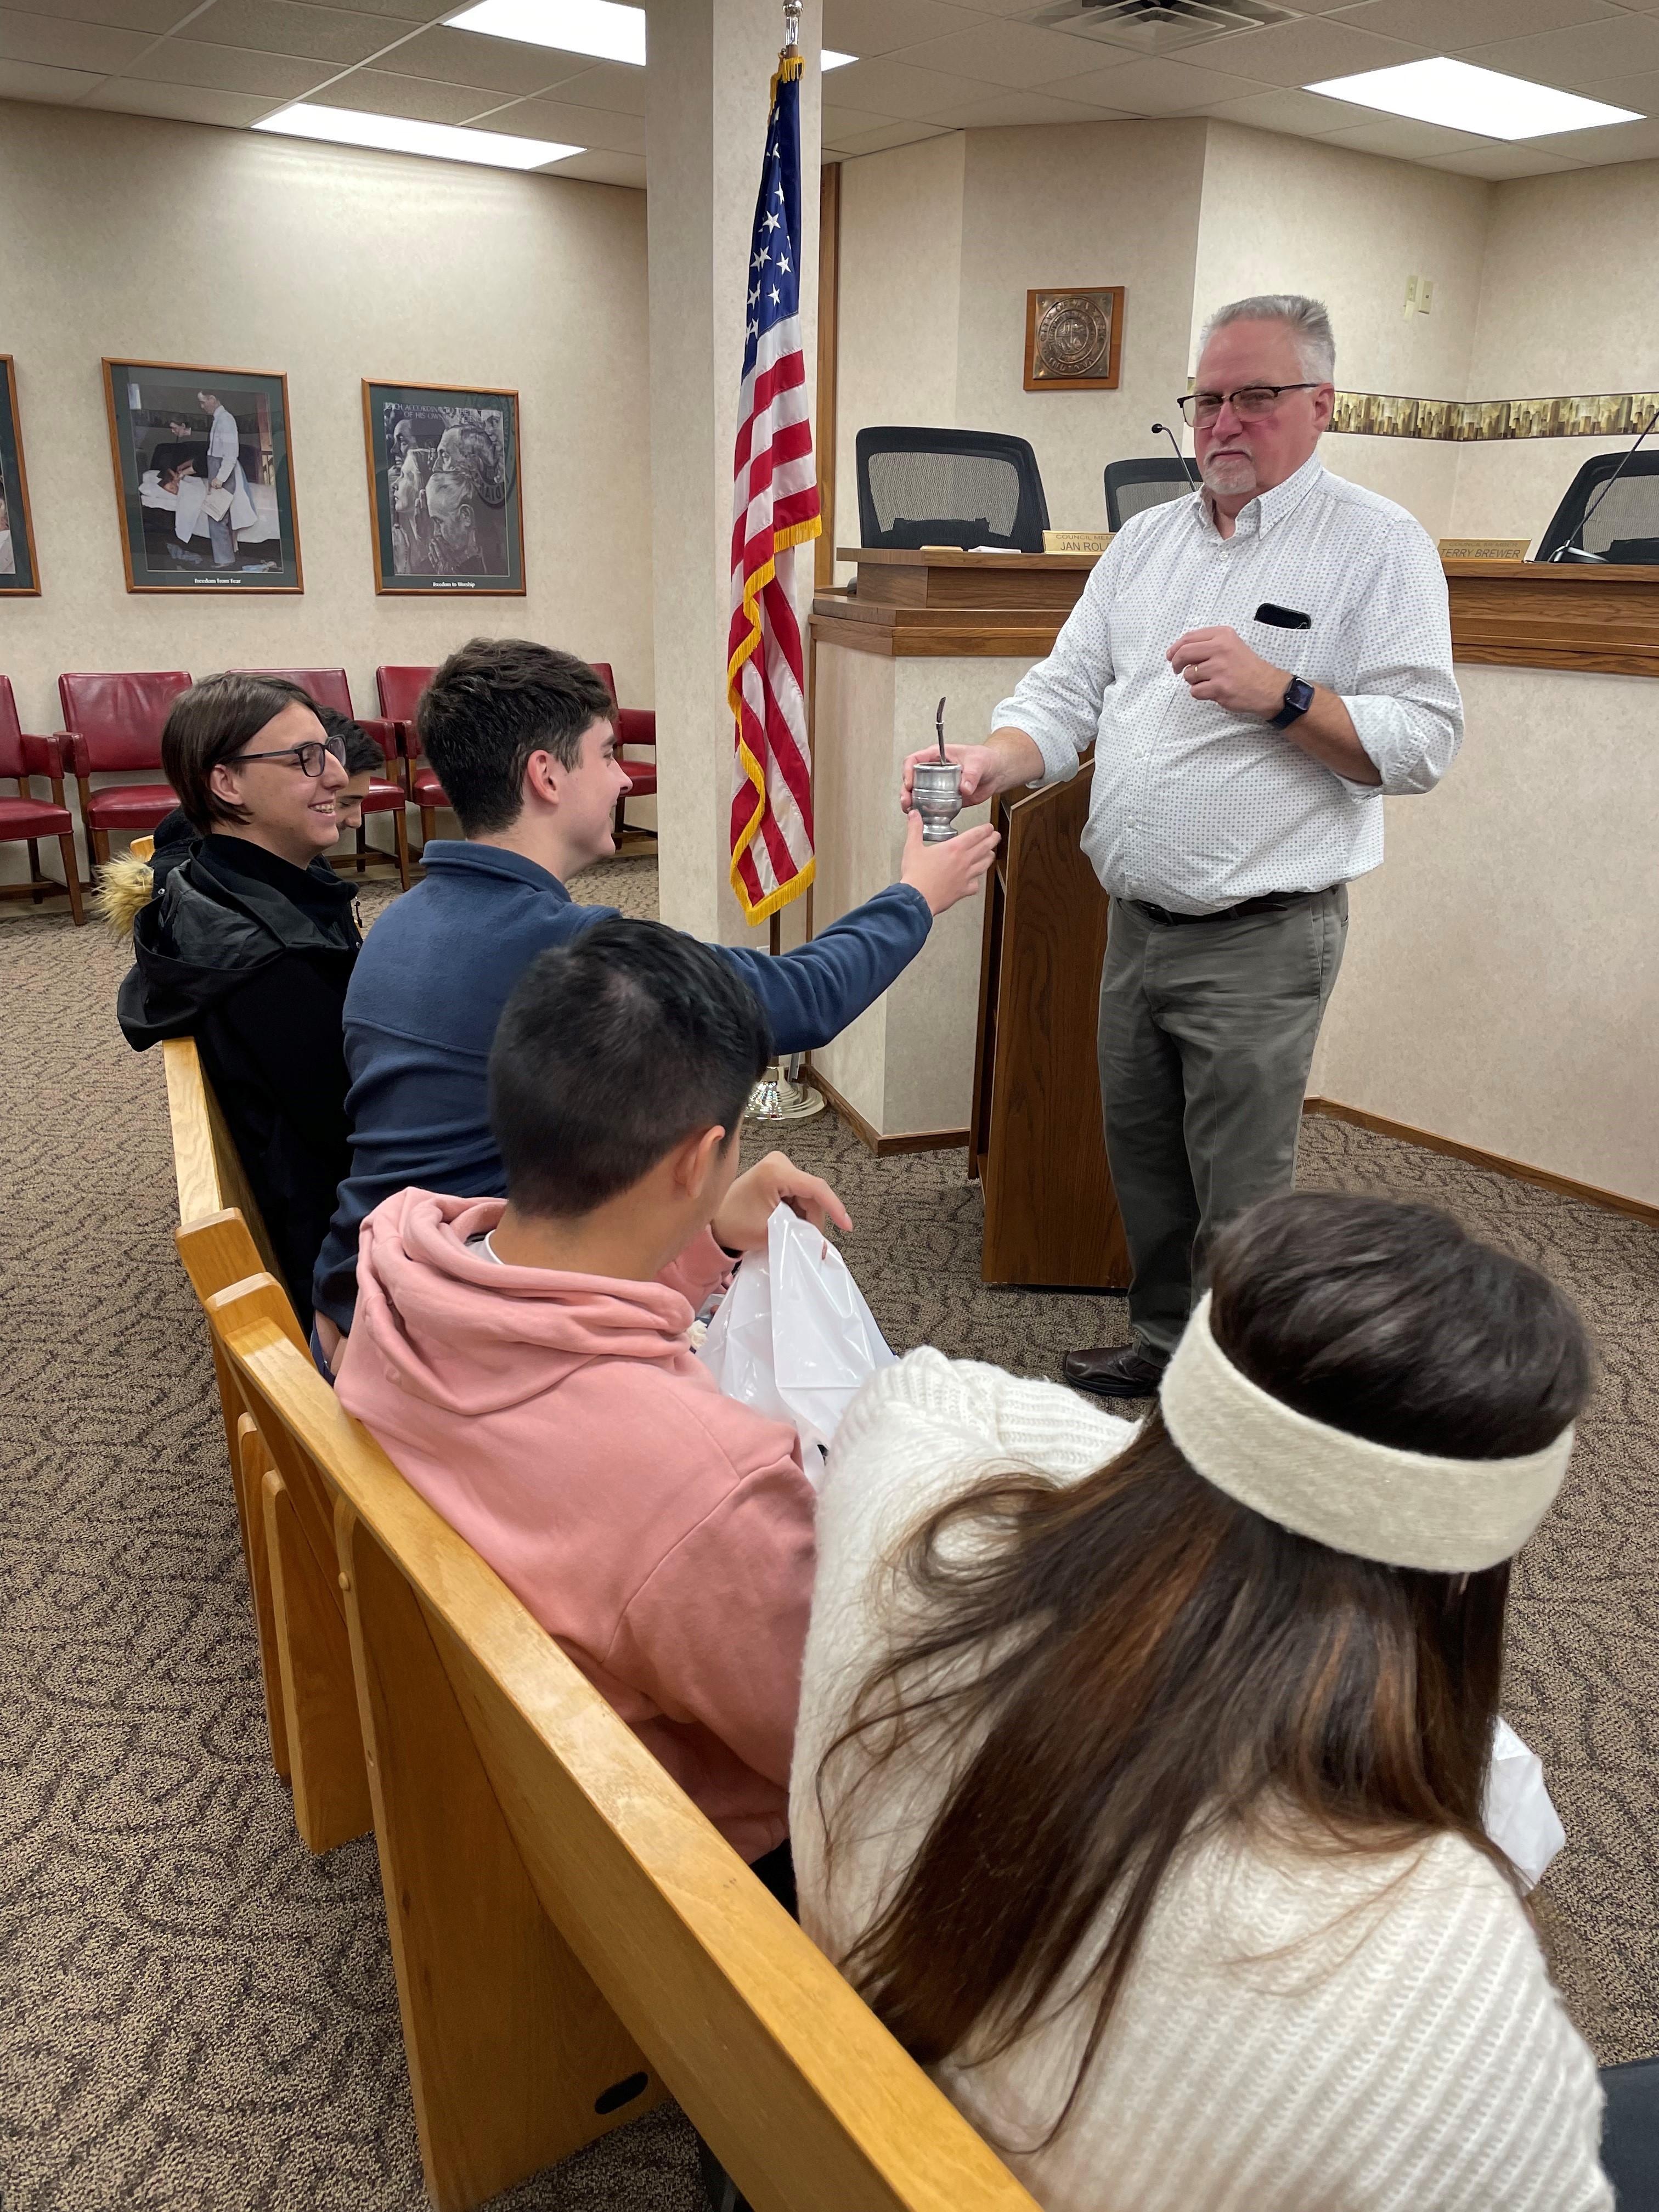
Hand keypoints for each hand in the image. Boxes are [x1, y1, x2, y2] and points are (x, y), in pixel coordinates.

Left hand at [712, 1150, 852, 1254]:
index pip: (815, 1188)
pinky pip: (798, 1195)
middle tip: (809, 1242)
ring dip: (805, 1217)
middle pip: (812, 1194)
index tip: (846, 1225)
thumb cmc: (734, 1225)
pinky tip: (790, 1225)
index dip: (834, 1207)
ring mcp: (778, 1167)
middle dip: (814, 1219)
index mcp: (775, 1172)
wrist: (714, 1222)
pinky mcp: (776, 1175)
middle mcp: (779, 1163)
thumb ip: (800, 1234)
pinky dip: (798, 1213)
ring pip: (807, 1197)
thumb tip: (823, 1245)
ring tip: (794, 1234)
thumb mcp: (770, 1231)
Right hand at [898, 806, 999, 916]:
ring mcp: (965, 877)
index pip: (976, 835)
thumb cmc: (916, 875)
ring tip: (991, 854)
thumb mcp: (912, 847)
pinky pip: (975, 885)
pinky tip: (975, 880)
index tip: (989, 827)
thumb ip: (915, 829)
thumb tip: (914, 815)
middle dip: (992, 840)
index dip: (985, 829)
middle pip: (984, 848)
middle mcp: (963, 861)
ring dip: (989, 858)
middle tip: (996, 836)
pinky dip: (977, 881)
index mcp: (954, 848)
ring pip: (983, 865)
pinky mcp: (963, 890)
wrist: (917, 899)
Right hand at [901, 742, 1002, 810]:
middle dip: (905, 790)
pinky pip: (929, 804)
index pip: (914, 760)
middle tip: (907, 800)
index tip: (910, 782)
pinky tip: (921, 817)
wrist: (995, 774)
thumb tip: (965, 787)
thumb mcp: (978, 762)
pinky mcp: (943, 798)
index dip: (908, 770)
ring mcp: (937, 785)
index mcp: (937, 756)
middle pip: (911, 779)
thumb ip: (971, 774)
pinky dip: (923, 811)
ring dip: (911, 802)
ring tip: (910, 810)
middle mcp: (933, 770)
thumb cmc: (985, 759)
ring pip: (917, 793)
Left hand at [1167, 627, 1286, 715]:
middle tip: (1177, 670)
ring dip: (1193, 680)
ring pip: (1189, 675)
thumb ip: (1208, 644)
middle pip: (1184, 653)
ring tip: (1208, 680)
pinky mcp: (1219, 688)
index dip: (1175, 648)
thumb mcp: (1231, 645)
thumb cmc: (1247, 667)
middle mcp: (1221, 649)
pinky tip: (1213, 690)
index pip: (1189, 638)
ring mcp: (1220, 669)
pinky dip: (1200, 693)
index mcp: (1223, 635)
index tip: (1171, 656)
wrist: (1267, 687)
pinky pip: (1195, 691)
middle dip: (1176, 663)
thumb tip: (1178, 651)